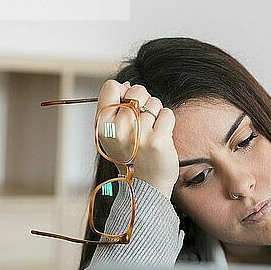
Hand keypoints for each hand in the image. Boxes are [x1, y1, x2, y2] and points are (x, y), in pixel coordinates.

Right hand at [96, 79, 178, 199]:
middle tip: (143, 122)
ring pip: (153, 102)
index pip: (111, 87)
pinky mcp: (158, 141)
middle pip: (136, 91)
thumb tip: (126, 85)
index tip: (128, 106)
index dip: (123, 91)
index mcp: (103, 125)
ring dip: (156, 113)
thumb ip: (115, 109)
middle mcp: (118, 129)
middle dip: (143, 101)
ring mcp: (139, 134)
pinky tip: (161, 135)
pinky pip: (166, 113)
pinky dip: (167, 121)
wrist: (146, 184)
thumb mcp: (113, 134)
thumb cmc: (131, 156)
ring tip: (151, 132)